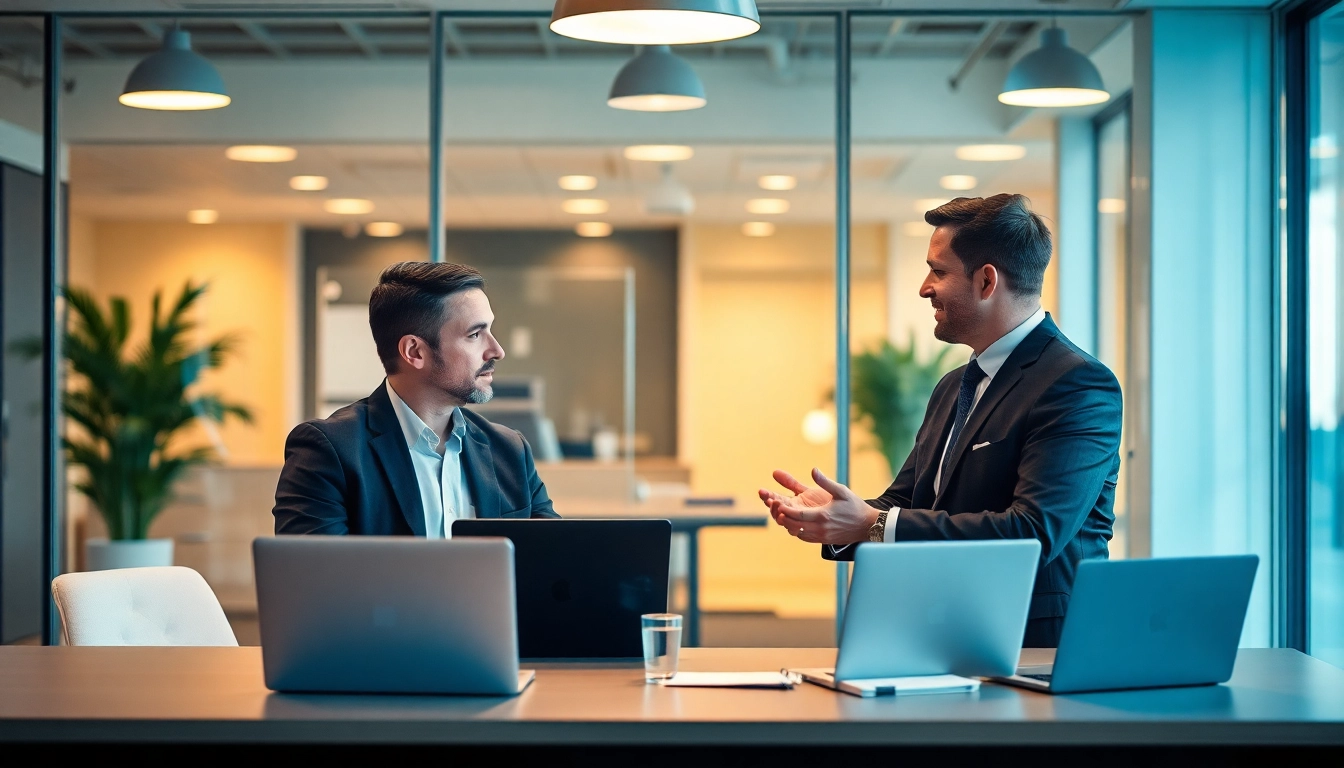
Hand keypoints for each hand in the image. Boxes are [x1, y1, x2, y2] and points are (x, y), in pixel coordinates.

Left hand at [758, 468, 878, 544]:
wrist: (868, 526)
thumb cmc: (855, 506)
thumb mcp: (841, 491)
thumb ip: (825, 481)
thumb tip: (813, 470)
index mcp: (823, 515)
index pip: (798, 514)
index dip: (786, 510)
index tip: (777, 504)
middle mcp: (820, 528)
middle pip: (794, 525)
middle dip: (783, 517)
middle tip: (775, 509)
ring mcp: (822, 536)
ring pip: (798, 533)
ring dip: (789, 525)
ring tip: (781, 515)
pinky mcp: (824, 541)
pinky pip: (805, 538)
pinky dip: (797, 532)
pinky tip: (794, 524)